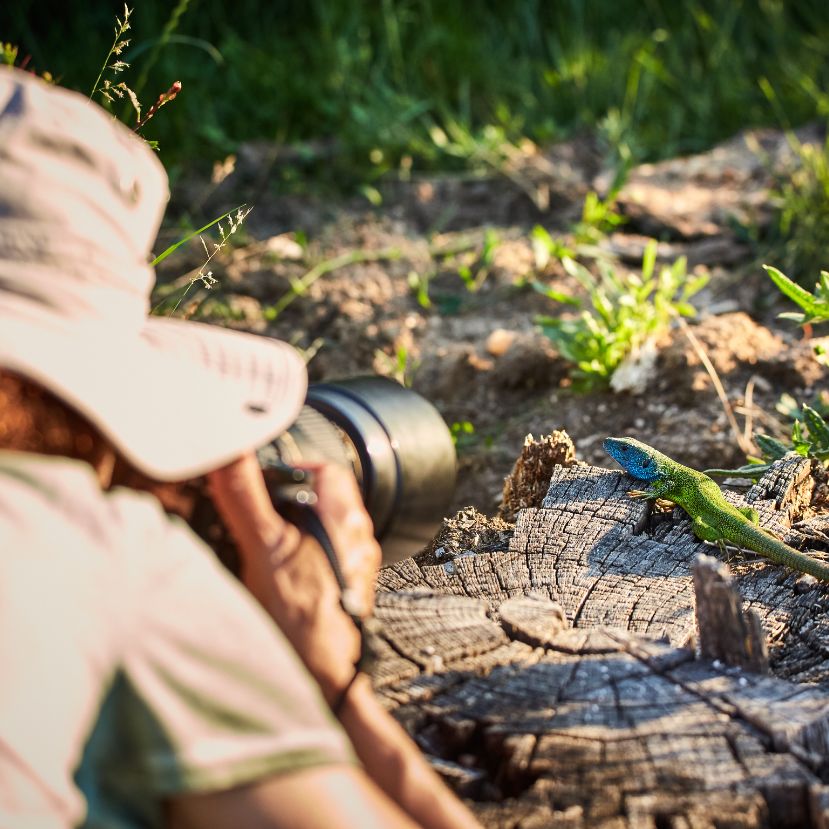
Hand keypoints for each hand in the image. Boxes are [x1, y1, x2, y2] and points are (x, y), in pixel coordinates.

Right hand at [206, 454, 380, 704]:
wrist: (322, 677)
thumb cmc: (299, 616)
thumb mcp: (262, 548)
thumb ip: (245, 495)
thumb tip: (228, 451)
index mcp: (344, 517)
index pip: (327, 471)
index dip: (295, 469)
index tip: (266, 479)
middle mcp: (357, 538)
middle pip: (325, 500)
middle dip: (290, 500)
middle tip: (257, 512)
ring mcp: (355, 567)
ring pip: (324, 530)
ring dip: (294, 530)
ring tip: (261, 544)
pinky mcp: (346, 591)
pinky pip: (324, 559)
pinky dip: (300, 557)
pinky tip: (276, 576)